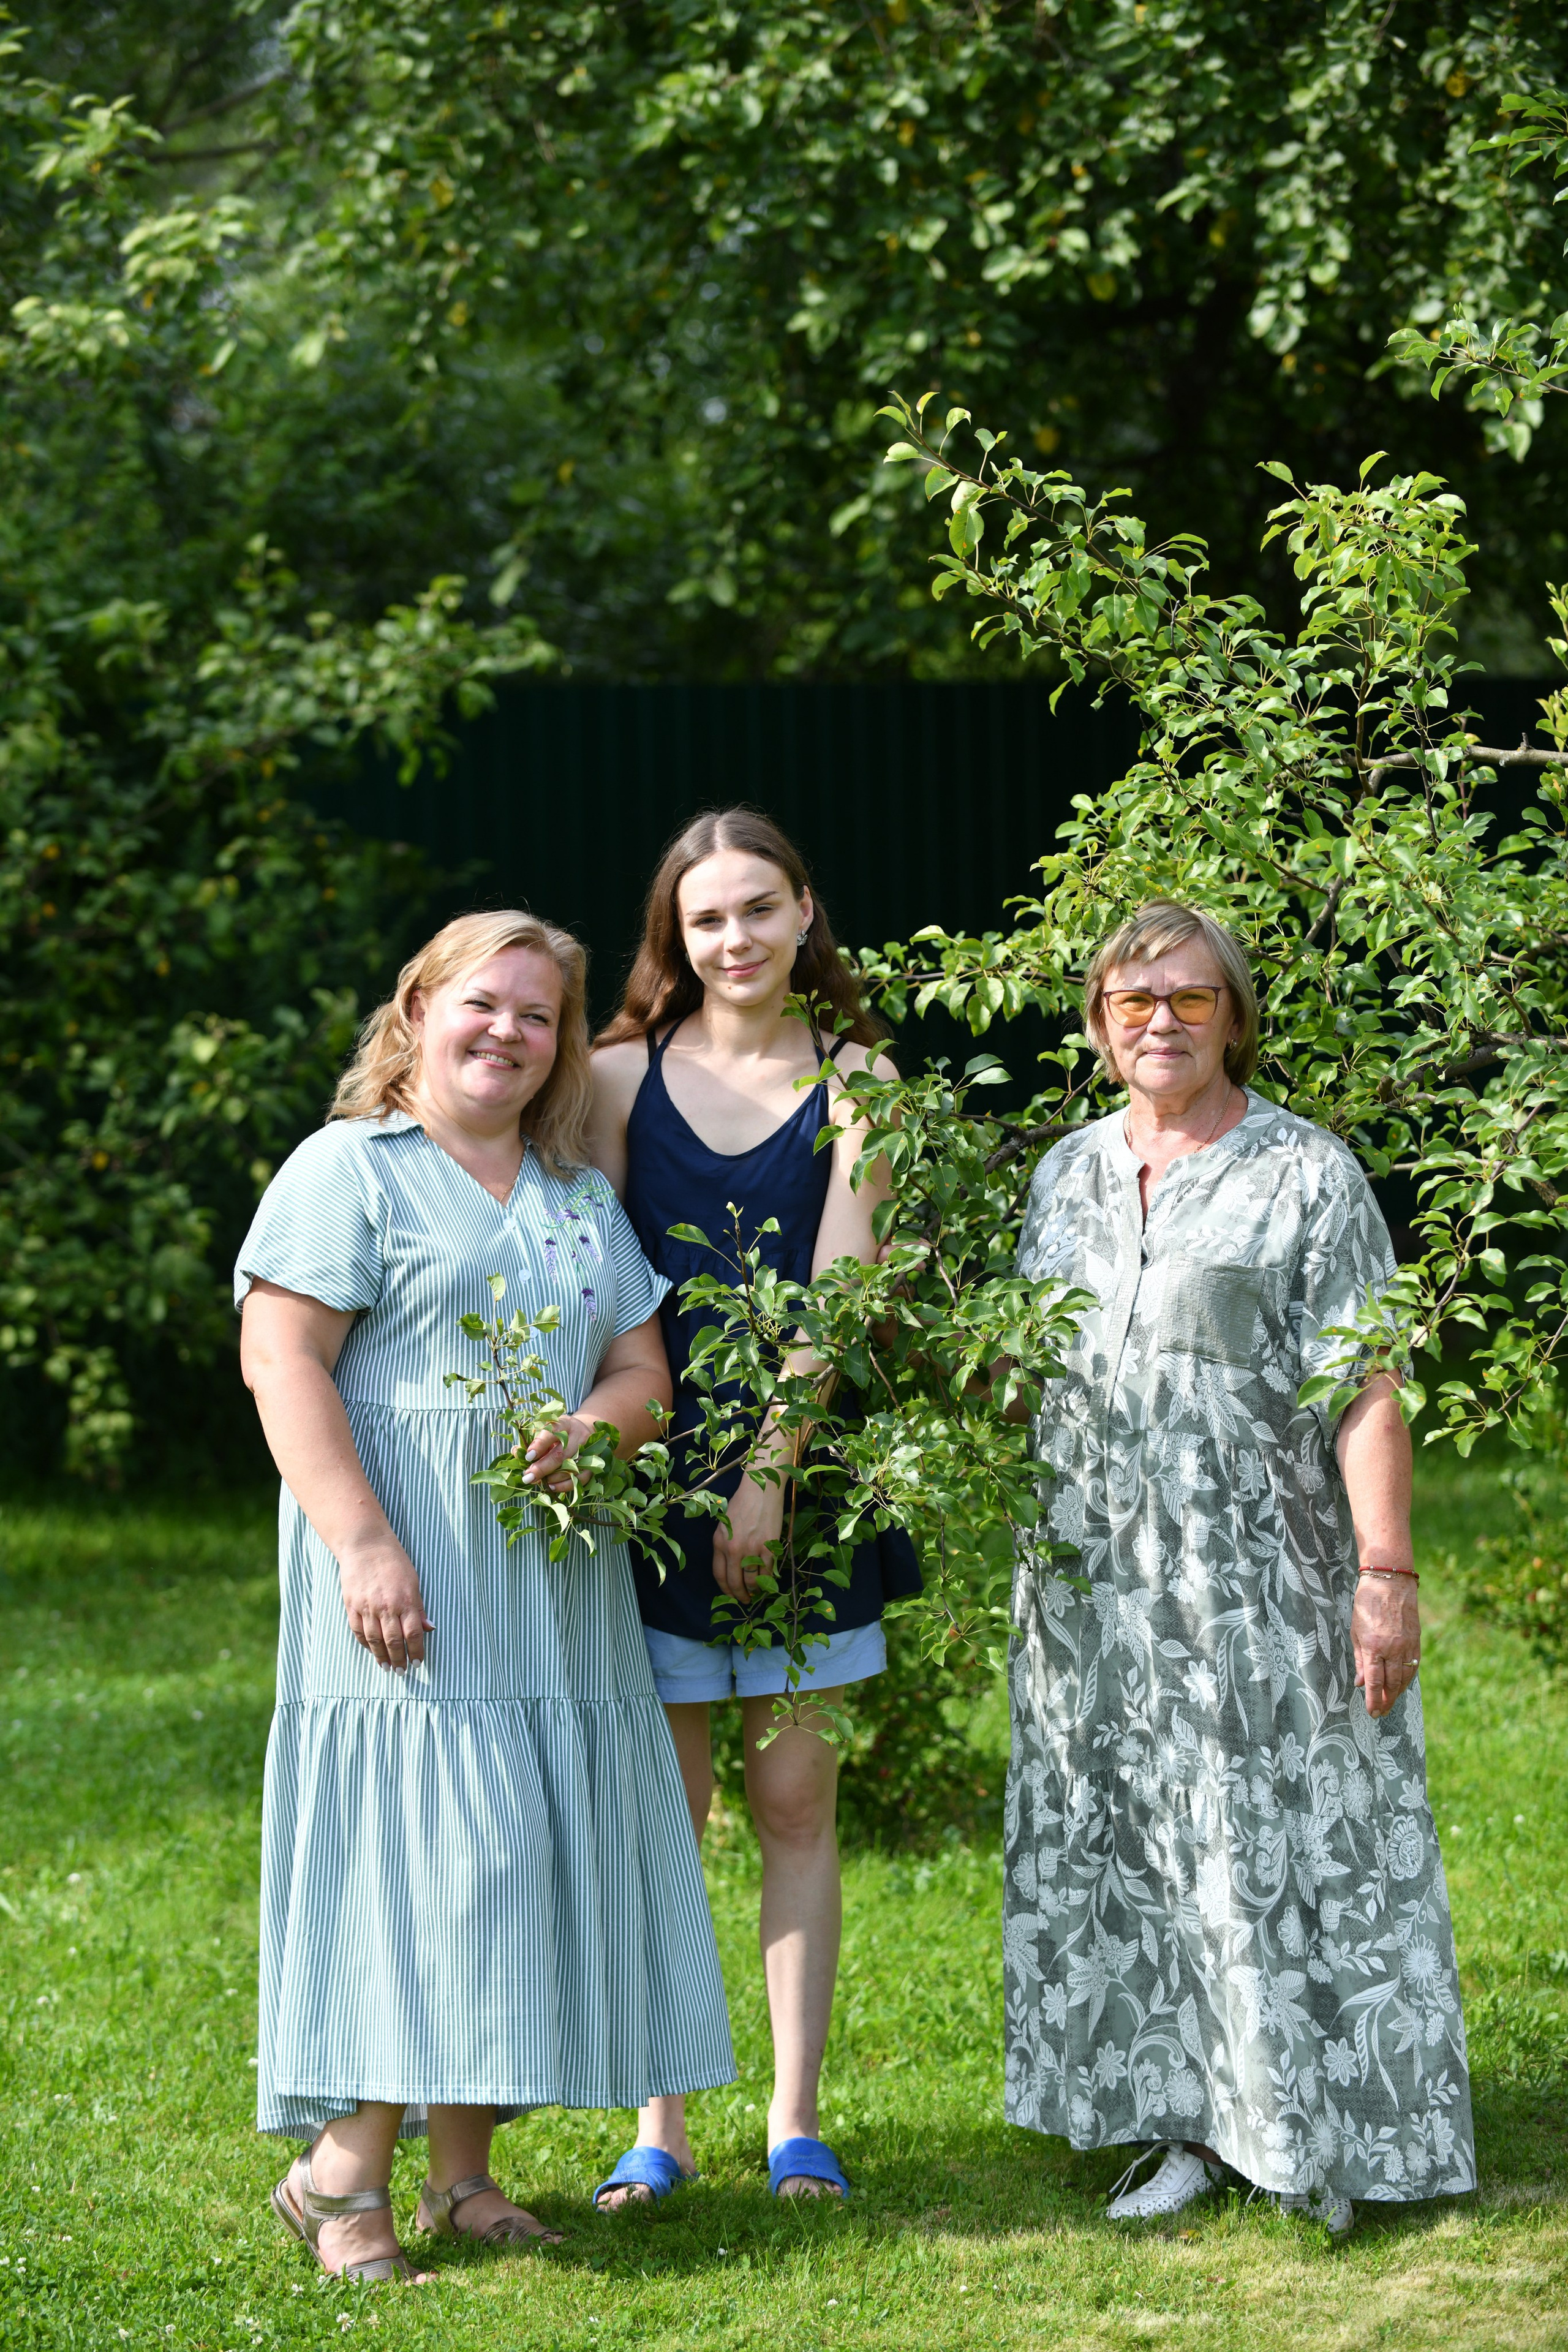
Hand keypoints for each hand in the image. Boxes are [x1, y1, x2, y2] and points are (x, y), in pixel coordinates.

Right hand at [338, 1537, 432, 1670]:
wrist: (365, 1545)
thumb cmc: (394, 1562)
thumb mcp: (414, 1582)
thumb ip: (419, 1608)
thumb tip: (429, 1628)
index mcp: (406, 1600)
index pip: (413, 1634)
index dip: (416, 1652)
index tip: (417, 1663)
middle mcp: (386, 1606)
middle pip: (393, 1641)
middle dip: (399, 1659)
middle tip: (401, 1671)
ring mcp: (367, 1607)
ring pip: (374, 1640)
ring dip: (381, 1656)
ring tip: (386, 1667)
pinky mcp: (352, 1605)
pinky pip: (358, 1630)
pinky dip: (365, 1643)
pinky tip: (371, 1650)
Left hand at [521, 1412, 592, 1492]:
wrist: (585, 1432)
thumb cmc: (559, 1434)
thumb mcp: (547, 1431)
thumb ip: (532, 1441)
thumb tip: (516, 1452)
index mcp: (565, 1423)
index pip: (553, 1431)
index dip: (539, 1444)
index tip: (528, 1456)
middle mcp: (578, 1435)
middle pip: (560, 1454)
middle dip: (542, 1468)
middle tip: (528, 1477)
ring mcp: (588, 1450)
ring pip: (571, 1468)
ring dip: (552, 1478)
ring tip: (538, 1482)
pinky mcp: (593, 1464)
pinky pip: (580, 1479)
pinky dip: (565, 1485)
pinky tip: (552, 1487)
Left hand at [711, 1466, 785, 1599]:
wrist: (761, 1489)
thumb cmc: (742, 1503)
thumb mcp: (724, 1524)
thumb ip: (725, 1545)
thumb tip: (732, 1566)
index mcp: (718, 1543)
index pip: (719, 1575)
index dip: (725, 1589)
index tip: (731, 1594)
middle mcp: (732, 1549)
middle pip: (734, 1582)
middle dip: (740, 1595)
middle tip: (745, 1599)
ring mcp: (751, 1549)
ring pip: (751, 1580)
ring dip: (754, 1590)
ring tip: (757, 1592)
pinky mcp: (768, 1547)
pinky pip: (767, 1571)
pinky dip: (768, 1580)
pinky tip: (768, 1582)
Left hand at [1351, 1571, 1420, 1716]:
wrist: (1390, 1582)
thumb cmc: (1367, 1604)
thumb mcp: (1355, 1630)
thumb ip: (1359, 1659)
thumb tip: (1360, 1683)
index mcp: (1373, 1647)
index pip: (1374, 1682)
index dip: (1373, 1700)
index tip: (1372, 1713)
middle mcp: (1392, 1649)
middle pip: (1391, 1684)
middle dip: (1386, 1701)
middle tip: (1382, 1712)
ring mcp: (1407, 1645)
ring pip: (1405, 1678)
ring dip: (1397, 1693)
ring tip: (1390, 1702)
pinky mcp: (1416, 1640)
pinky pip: (1413, 1666)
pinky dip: (1408, 1678)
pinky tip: (1402, 1685)